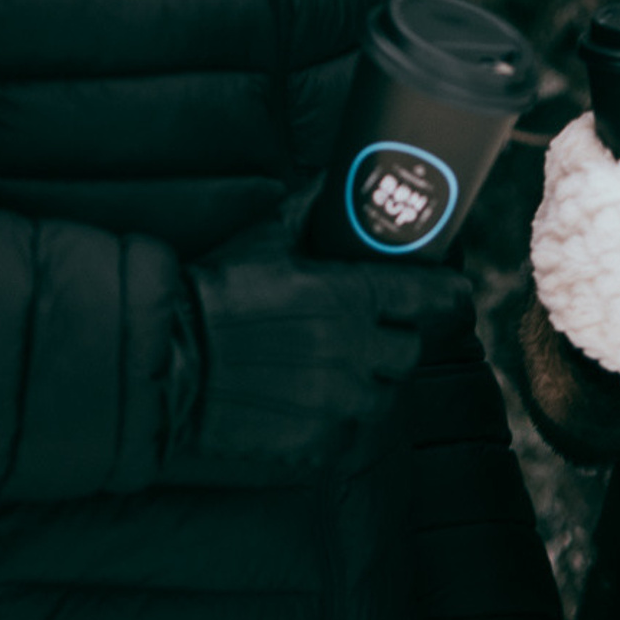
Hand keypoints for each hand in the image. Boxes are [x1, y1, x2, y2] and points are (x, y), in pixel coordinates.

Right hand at [185, 235, 468, 478]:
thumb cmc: (215, 290)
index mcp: (351, 298)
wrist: (166, 357)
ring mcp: (336, 404)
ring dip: (366, 384)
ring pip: (382, 398)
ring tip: (333, 372)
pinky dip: (336, 421)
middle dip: (393, 342)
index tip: (453, 297)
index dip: (448, 297)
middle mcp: (354, 354)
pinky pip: (347, 435)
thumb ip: (310, 209)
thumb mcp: (265, 238)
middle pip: (408, 352)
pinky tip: (307, 403)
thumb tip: (337, 175)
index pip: (433, 299)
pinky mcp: (313, 444)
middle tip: (368, 334)